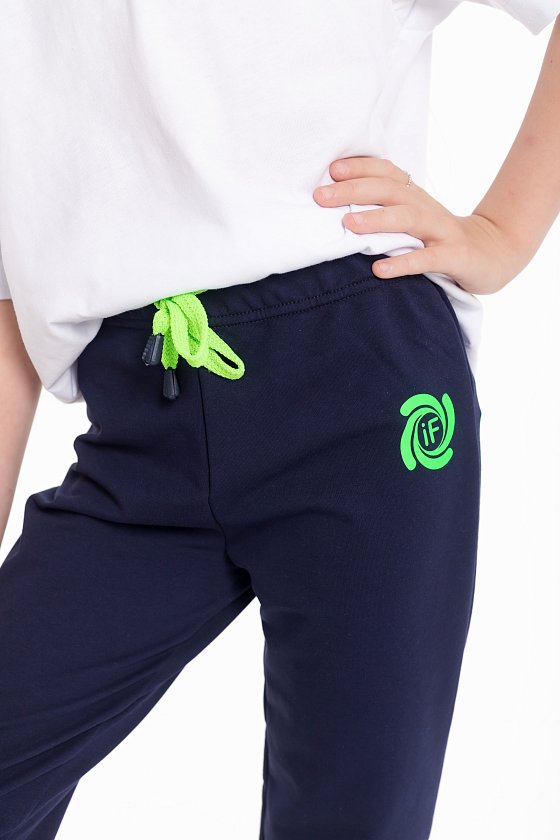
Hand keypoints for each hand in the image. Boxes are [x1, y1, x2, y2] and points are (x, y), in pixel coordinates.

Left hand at [312, 155, 522, 294]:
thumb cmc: (439, 237)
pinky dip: (402, 264)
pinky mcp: (453, 257)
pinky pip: (426, 259)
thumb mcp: (413, 217)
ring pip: (407, 219)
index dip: (360, 168)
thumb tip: (337, 206)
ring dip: (376, 219)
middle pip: (390, 191)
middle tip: (322, 197)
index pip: (387, 173)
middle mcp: (426, 208)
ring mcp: (441, 231)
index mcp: (414, 196)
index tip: (331, 171)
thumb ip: (384, 208)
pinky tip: (379, 270)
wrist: (492, 253)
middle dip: (354, 191)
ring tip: (348, 224)